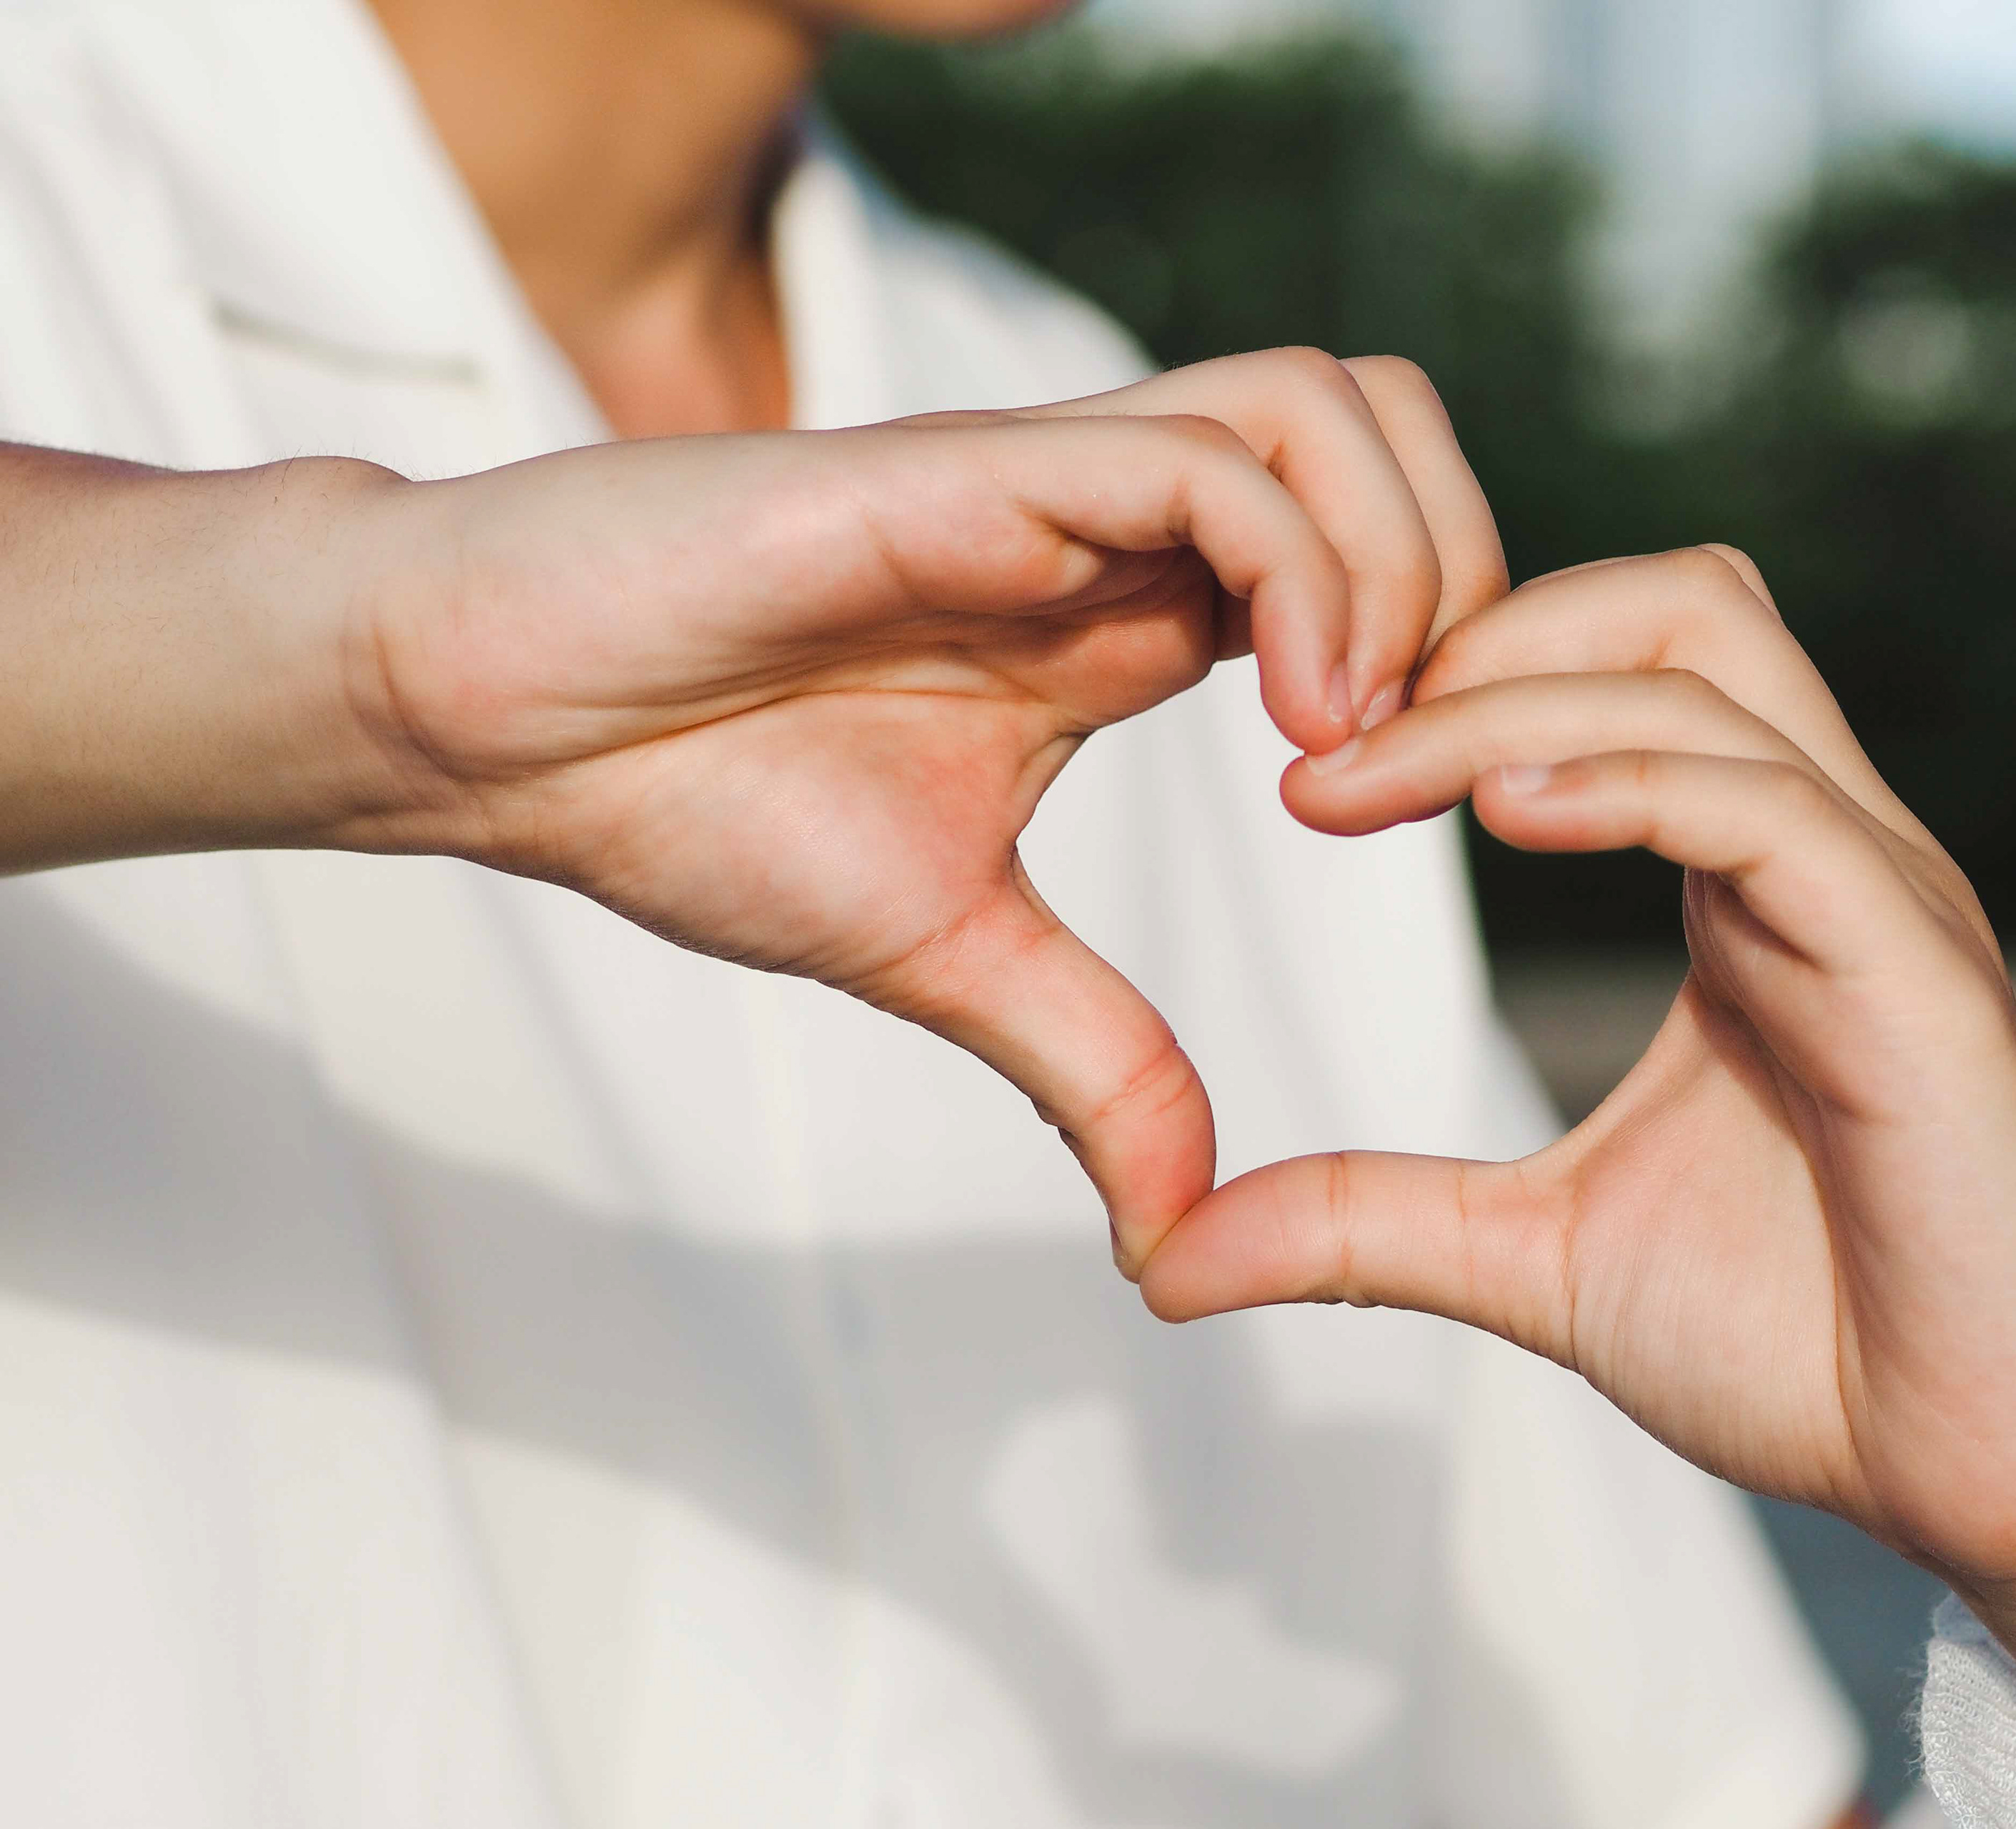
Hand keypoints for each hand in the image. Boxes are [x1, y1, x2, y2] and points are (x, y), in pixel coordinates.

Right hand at [0, 351, 1504, 1245]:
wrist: (490, 722)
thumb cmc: (688, 799)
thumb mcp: (949, 954)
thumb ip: (1095, 1062)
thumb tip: (1182, 1231)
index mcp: (1128, 611)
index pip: (1373, 552)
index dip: (1458, 657)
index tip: (1442, 811)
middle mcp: (1114, 521)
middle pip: (1394, 432)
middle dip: (1476, 574)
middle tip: (1439, 750)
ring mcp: (1050, 478)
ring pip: (1331, 407)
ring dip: (1405, 562)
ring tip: (1357, 738)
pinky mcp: (968, 467)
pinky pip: (1204, 459)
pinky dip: (1303, 574)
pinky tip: (1292, 724)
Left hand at [1138, 549, 2015, 1827]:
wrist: (1990, 1481)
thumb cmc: (1804, 1352)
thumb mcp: (1534, 1262)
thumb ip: (1367, 1222)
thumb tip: (1164, 1252)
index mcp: (1750, 886)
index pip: (1620, 673)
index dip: (1455, 681)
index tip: (1304, 772)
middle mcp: (1827, 853)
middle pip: (1675, 607)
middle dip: (1485, 636)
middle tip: (1325, 749)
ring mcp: (1883, 897)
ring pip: (1710, 674)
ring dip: (1515, 698)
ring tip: (1355, 778)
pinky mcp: (1921, 973)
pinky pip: (1773, 809)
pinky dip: (1633, 783)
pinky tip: (1500, 820)